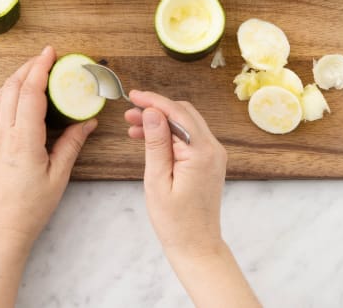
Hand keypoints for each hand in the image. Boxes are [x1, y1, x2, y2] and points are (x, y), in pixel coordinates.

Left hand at [0, 46, 97, 249]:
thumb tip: (88, 120)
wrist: (3, 228)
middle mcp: (0, 135)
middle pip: (12, 89)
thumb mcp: (59, 174)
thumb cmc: (33, 205)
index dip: (40, 68)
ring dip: (12, 82)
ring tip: (28, 75)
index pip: (30, 93)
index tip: (49, 54)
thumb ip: (72, 143)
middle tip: (43, 59)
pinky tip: (0, 97)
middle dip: (28, 69)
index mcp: (24, 140)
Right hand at [124, 90, 226, 257]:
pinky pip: (189, 137)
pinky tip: (148, 138)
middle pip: (184, 113)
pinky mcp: (209, 161)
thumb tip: (152, 112)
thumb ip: (156, 144)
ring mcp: (213, 155)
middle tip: (129, 112)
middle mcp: (213, 149)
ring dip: (161, 120)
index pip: (177, 113)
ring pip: (186, 123)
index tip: (132, 96)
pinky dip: (169, 133)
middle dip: (156, 108)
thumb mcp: (157, 180)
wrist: (196, 246)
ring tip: (133, 126)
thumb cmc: (175, 221)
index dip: (153, 101)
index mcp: (201, 152)